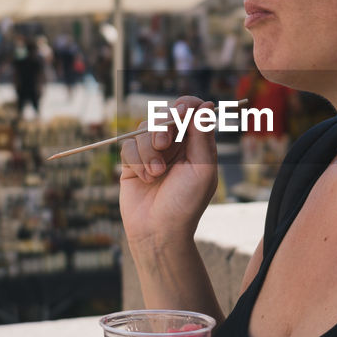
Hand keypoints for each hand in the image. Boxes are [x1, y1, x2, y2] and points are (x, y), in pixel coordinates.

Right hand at [118, 96, 218, 247]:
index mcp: (196, 143)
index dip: (186, 104)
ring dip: (149, 150)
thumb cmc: (186, 203)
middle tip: (163, 144)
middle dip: (163, 125)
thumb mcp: (202, 169)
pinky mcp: (132, 162)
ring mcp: (152, 152)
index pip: (192, 110)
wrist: (158, 231)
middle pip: (165, 114)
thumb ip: (202, 136)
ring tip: (156, 174)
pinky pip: (128, 145)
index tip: (181, 110)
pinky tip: (145, 178)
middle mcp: (175, 144)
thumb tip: (208, 105)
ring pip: (144, 128)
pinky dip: (136, 161)